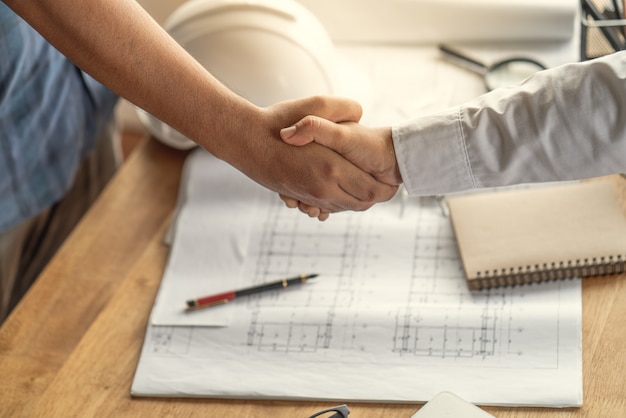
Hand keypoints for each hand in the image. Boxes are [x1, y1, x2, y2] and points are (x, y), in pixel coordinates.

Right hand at [211, 96, 398, 214]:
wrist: (244, 140)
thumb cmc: (278, 120)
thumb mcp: (314, 104)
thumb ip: (343, 108)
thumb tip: (361, 113)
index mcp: (331, 168)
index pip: (371, 190)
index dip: (385, 187)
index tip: (393, 179)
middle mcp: (321, 188)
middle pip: (360, 204)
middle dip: (374, 197)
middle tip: (385, 184)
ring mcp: (307, 195)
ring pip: (342, 208)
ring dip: (355, 200)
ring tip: (366, 185)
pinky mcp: (296, 196)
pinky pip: (324, 208)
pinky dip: (335, 203)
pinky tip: (339, 189)